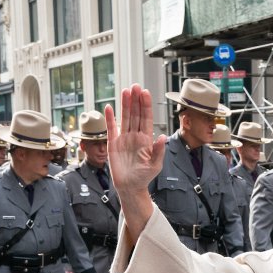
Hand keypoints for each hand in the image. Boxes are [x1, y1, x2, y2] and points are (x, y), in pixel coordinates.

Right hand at [107, 85, 165, 233]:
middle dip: (136, 100)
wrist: (130, 187)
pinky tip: (110, 107)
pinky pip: (111, 128)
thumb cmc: (144, 177)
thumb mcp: (155, 165)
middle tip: (135, 86)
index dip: (146, 106)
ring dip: (125, 105)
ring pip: (125, 118)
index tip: (145, 92)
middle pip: (136, 114)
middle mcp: (135, 136)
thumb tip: (161, 136)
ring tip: (126, 91)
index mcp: (146, 139)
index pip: (146, 118)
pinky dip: (110, 118)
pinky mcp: (113, 144)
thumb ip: (158, 151)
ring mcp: (124, 138)